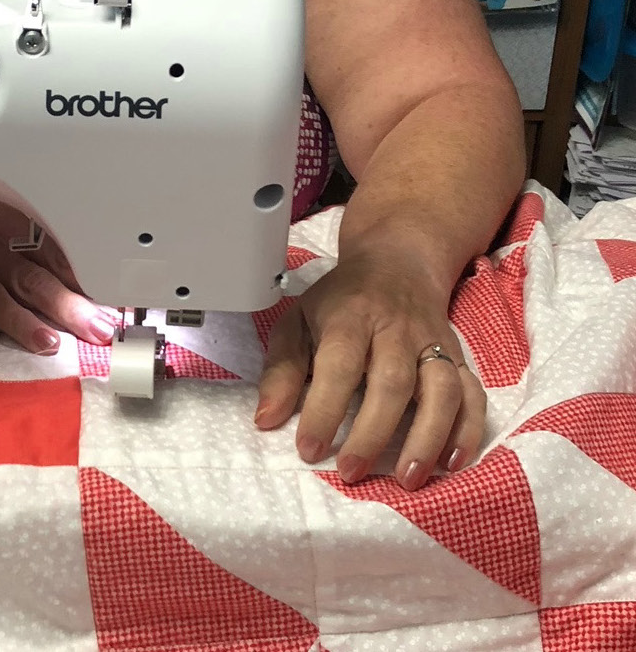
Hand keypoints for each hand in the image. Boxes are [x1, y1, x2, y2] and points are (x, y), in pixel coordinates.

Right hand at [0, 190, 119, 355]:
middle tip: (98, 331)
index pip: (49, 256)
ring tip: (47, 342)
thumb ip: (24, 245)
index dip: (81, 285)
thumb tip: (71, 283)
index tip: (110, 311)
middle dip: (66, 305)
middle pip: (27, 275)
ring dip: (17, 317)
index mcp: (0, 224)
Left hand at [254, 251, 484, 489]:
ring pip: (441, 389)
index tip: (308, 449)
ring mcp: (433, 343)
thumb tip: (266, 421)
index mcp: (349, 317)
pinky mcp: (459, 358)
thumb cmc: (340, 301)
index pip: (339, 364)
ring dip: (428, 436)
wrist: (397, 262)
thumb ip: (281, 370)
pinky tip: (452, 462)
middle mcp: (396, 329)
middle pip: (392, 381)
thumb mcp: (298, 320)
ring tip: (408, 478)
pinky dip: (469, 430)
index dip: (324, 409)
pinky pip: (474, 394)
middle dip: (372, 432)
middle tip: (351, 472)